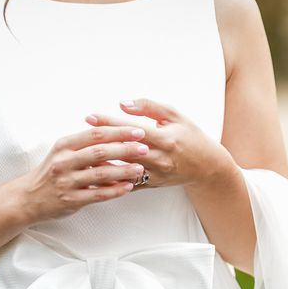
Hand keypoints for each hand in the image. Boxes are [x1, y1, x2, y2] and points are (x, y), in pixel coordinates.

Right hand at [19, 125, 149, 221]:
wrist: (28, 198)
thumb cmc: (51, 172)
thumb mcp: (63, 153)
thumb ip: (85, 145)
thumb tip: (115, 137)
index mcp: (64, 145)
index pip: (95, 134)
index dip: (118, 131)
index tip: (137, 131)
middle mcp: (64, 161)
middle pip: (100, 152)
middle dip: (125, 149)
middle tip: (144, 148)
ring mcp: (67, 182)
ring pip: (100, 174)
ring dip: (123, 170)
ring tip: (140, 168)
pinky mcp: (71, 200)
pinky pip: (98, 194)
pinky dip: (115, 190)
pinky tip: (128, 187)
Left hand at [85, 99, 234, 189]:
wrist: (207, 166)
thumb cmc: (190, 136)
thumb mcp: (175, 115)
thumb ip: (149, 107)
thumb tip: (123, 104)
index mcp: (166, 139)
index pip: (132, 130)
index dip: (110, 123)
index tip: (90, 117)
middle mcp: (160, 158)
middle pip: (125, 150)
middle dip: (101, 142)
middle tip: (80, 135)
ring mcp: (156, 174)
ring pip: (124, 169)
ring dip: (103, 163)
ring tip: (82, 155)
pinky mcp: (153, 184)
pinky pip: (128, 183)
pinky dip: (112, 179)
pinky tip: (95, 173)